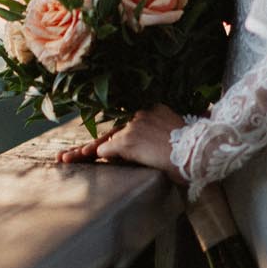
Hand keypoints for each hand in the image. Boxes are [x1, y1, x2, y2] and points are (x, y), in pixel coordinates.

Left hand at [53, 104, 189, 184]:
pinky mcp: (127, 140)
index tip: (100, 142)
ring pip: (106, 141)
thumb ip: (161, 131)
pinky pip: (108, 149)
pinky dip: (99, 155)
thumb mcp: (177, 133)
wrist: (200, 152)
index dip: (111, 136)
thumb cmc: (196, 148)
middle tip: (68, 154)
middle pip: (112, 131)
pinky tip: (85, 157)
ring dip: (86, 151)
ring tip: (66, 157)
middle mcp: (140, 114)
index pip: (127, 124)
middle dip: (92, 145)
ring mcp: (132, 127)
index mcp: (153, 110)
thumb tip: (156, 138)